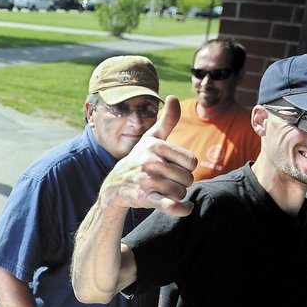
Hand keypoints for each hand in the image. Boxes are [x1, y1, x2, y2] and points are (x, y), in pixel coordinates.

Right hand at [98, 96, 196, 216]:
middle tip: (167, 181)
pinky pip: (171, 205)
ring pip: (181, 192)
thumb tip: (173, 97)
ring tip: (164, 191)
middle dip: (181, 183)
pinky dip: (181, 209)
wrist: (115, 185)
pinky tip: (186, 207)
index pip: (191, 162)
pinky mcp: (146, 197)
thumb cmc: (139, 159)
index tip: (173, 168)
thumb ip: (167, 120)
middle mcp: (151, 161)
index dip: (185, 168)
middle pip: (187, 178)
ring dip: (177, 195)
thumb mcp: (151, 138)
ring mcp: (148, 180)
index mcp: (155, 146)